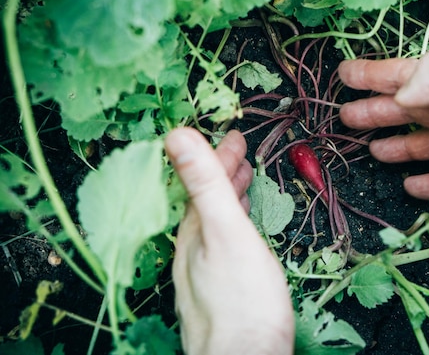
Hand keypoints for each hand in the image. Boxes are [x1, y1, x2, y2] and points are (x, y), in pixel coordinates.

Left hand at [165, 128, 293, 354]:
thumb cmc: (243, 302)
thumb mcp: (225, 232)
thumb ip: (204, 185)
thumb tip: (175, 137)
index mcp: (192, 234)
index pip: (200, 184)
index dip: (217, 157)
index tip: (236, 137)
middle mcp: (191, 252)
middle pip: (204, 203)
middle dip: (222, 174)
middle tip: (241, 152)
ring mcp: (202, 273)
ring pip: (212, 224)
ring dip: (227, 198)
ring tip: (243, 183)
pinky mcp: (218, 292)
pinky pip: (221, 244)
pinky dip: (232, 225)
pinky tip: (241, 232)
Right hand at [339, 51, 428, 222]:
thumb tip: (401, 93)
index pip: (406, 75)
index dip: (374, 74)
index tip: (344, 75)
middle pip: (409, 110)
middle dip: (376, 110)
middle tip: (346, 115)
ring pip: (423, 143)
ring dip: (396, 143)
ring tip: (371, 148)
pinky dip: (426, 181)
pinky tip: (410, 185)